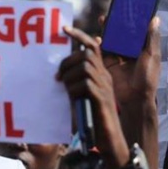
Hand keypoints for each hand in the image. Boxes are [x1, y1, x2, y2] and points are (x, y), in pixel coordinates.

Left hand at [57, 26, 129, 168]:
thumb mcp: (84, 96)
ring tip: (63, 87)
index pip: (93, 46)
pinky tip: (70, 97)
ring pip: (85, 67)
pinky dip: (74, 89)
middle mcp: (106, 76)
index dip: (79, 35)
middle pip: (87, 54)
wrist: (110, 140)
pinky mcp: (102, 98)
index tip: (64, 29)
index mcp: (102, 73)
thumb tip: (59, 74)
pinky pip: (85, 84)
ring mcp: (105, 87)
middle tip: (58, 75)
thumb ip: (76, 83)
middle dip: (68, 61)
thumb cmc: (94, 118)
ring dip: (69, 76)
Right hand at [104, 16, 160, 105]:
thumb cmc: (148, 78)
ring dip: (107, 30)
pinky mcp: (110, 63)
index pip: (137, 29)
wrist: (135, 99)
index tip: (127, 6)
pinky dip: (99, 43)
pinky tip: (97, 38)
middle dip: (117, 22)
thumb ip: (152, 38)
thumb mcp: (152, 56)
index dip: (132, 18)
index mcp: (143, 48)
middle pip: (123, 33)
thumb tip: (155, 18)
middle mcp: (131, 51)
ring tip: (102, 19)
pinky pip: (103, 51)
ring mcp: (119, 57)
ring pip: (112, 39)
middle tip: (111, 12)